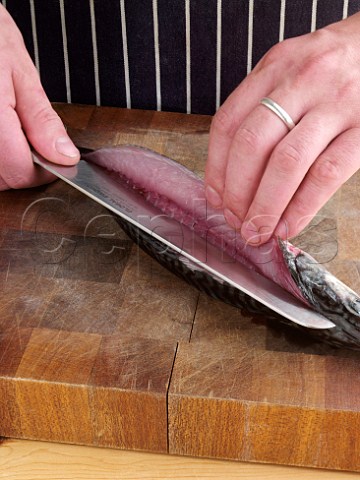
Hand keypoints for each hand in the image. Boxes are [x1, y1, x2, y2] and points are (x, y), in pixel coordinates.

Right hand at [0, 5, 78, 190]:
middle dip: (24, 167)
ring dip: (8, 164)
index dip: (45, 170)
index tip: (56, 157)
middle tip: (32, 139)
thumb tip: (65, 156)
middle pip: (4, 179)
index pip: (21, 173)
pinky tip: (3, 134)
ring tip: (14, 132)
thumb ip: (42, 121)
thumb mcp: (22, 75)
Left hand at [205, 12, 359, 244]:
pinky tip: (288, 226)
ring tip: (258, 231)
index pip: (228, 125)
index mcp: (274, 68)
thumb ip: (261, 112)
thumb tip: (231, 179)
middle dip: (237, 193)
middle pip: (251, 145)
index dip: (216, 171)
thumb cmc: (331, 70)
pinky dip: (301, 207)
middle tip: (236, 221)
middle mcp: (300, 82)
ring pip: (286, 162)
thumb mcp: (290, 74)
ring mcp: (336, 104)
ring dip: (265, 206)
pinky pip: (325, 174)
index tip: (217, 200)